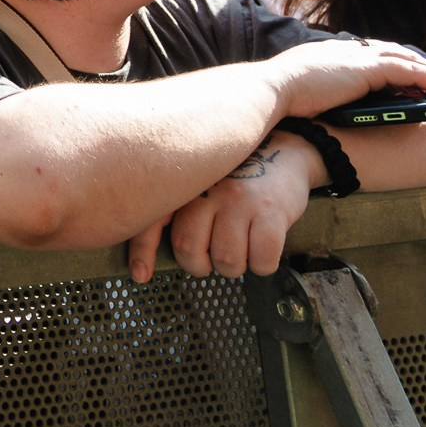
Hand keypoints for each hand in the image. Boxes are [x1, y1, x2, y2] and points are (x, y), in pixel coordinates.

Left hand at [126, 135, 314, 282]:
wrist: (284, 152)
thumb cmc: (234, 180)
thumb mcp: (197, 188)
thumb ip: (168, 216)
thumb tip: (141, 269)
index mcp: (184, 185)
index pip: (153, 219)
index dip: (142, 251)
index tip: (140, 275)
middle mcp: (208, 190)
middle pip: (189, 249)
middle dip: (201, 265)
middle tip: (213, 256)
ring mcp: (240, 200)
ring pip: (227, 261)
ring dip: (234, 266)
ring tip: (241, 247)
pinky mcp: (272, 210)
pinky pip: (262, 260)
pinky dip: (262, 265)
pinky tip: (262, 248)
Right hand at [267, 40, 425, 121]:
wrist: (270, 90)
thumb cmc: (275, 99)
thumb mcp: (295, 92)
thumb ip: (309, 94)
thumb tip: (310, 108)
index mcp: (329, 55)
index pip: (367, 54)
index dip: (388, 63)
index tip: (400, 75)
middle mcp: (348, 52)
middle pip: (393, 52)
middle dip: (416, 66)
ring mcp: (359, 58)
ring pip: (409, 61)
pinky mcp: (371, 70)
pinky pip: (413, 73)